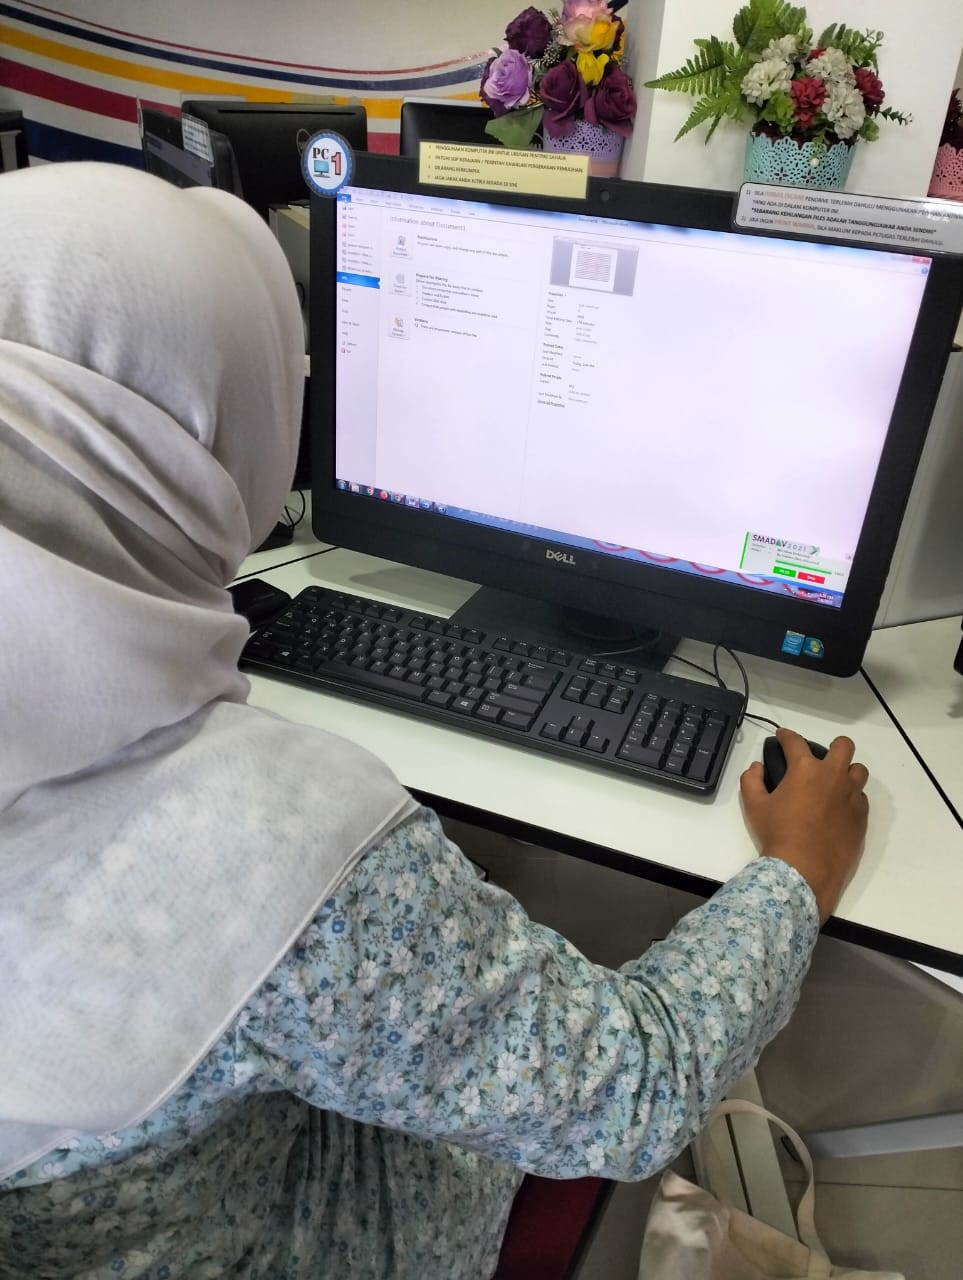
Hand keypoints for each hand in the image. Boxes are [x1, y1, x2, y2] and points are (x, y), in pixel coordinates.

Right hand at [740, 728, 868, 923]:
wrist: (805, 868)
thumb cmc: (777, 833)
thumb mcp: (754, 806)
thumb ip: (751, 780)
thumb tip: (757, 768)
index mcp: (805, 769)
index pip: (795, 741)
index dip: (786, 735)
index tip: (782, 736)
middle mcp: (833, 776)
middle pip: (844, 746)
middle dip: (833, 746)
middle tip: (820, 759)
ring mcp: (852, 796)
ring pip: (859, 771)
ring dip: (847, 772)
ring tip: (834, 784)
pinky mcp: (862, 816)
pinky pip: (861, 798)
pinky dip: (851, 797)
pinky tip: (838, 808)